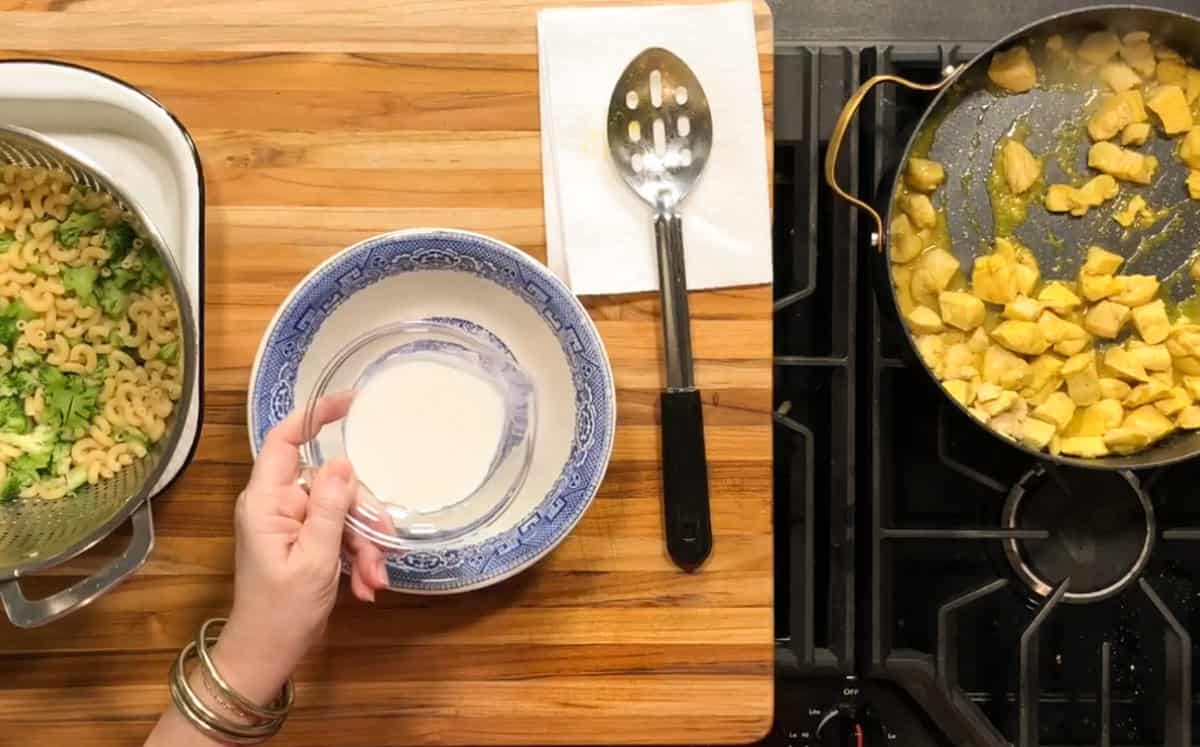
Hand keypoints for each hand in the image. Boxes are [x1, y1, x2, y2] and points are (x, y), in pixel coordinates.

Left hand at [213, 393, 387, 703]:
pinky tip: (366, 585)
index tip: (353, 403)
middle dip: (361, 516)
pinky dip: (357, 557)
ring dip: (364, 544)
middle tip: (382, 549)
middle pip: (330, 483)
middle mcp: (276, 504)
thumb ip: (329, 508)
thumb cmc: (282, 611)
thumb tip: (342, 462)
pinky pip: (339, 534)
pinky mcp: (304, 542)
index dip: (315, 415)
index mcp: (266, 501)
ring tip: (373, 579)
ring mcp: (291, 523)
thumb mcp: (314, 559)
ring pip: (341, 511)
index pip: (286, 440)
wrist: (266, 656)